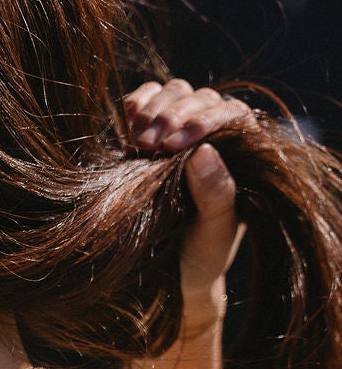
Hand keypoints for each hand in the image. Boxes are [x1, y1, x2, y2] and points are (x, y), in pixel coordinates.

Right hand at [124, 79, 251, 315]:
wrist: (172, 275)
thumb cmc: (201, 259)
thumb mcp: (213, 235)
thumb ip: (216, 195)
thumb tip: (206, 150)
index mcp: (242, 155)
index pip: (231, 115)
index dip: (202, 121)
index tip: (171, 147)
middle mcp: (217, 136)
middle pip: (201, 98)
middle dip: (173, 116)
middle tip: (147, 146)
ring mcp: (183, 132)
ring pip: (176, 93)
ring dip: (153, 109)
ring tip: (135, 142)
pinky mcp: (153, 133)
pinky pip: (148, 99)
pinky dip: (136, 103)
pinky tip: (125, 121)